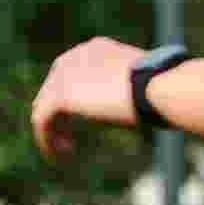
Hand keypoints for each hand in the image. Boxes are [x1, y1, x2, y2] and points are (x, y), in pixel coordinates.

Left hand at [29, 38, 146, 159]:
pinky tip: (58, 155)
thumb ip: (120, 90)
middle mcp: (75, 56)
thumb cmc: (162, 89)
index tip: (83, 121)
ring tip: (65, 151)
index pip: (70, 74)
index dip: (72, 100)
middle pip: (52, 89)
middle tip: (69, 140)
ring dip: (52, 130)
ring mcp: (64, 74)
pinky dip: (46, 139)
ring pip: (45, 106)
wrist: (157, 87)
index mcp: (94, 49)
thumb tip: (120, 106)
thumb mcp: (138, 85)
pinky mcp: (59, 95)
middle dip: (59, 116)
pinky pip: (41, 120)